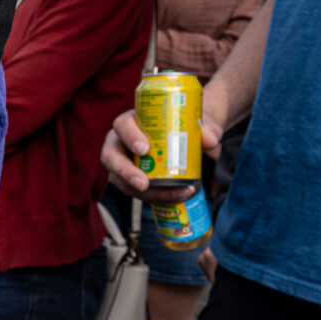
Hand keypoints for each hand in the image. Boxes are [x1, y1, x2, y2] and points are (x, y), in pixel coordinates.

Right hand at [101, 108, 223, 201]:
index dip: (129, 137)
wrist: (188, 137)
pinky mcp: (131, 179)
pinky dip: (155, 196)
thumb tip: (209, 140)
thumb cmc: (187, 125)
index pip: (122, 125)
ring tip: (170, 195)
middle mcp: (120, 142)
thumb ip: (208, 129)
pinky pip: (136, 191)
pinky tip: (177, 197)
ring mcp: (123, 162)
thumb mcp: (198, 123)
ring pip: (119, 179)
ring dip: (142, 191)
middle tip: (144, 183)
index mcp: (131, 122)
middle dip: (125, 172)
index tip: (144, 149)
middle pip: (111, 157)